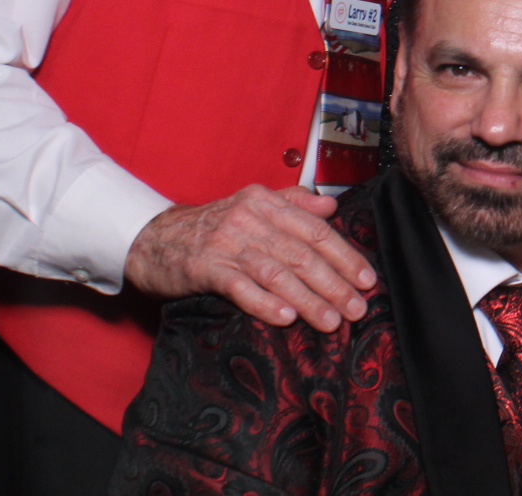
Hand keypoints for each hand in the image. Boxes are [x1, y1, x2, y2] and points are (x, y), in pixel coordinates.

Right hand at [124, 185, 373, 331]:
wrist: (154, 239)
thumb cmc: (212, 226)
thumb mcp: (253, 206)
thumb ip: (294, 203)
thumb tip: (332, 207)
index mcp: (266, 202)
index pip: (315, 229)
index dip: (344, 255)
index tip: (367, 279)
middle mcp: (249, 219)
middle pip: (301, 253)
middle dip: (334, 283)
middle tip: (357, 307)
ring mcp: (226, 243)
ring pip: (276, 272)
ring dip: (308, 299)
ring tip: (331, 321)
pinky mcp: (205, 267)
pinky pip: (240, 287)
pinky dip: (265, 303)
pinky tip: (286, 319)